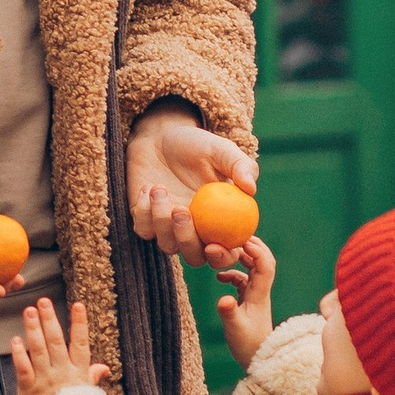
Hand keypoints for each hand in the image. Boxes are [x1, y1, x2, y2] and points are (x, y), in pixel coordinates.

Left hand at [11, 295, 93, 394]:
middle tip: (43, 302)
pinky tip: (15, 340)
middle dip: (50, 320)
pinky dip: (19, 354)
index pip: (80, 344)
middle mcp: (62, 373)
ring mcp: (45, 380)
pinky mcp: (28, 389)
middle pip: (56, 342)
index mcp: (78, 373)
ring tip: (28, 311)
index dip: (79, 324)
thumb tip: (103, 367)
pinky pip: (23, 368)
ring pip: (39, 350)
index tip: (78, 305)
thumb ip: (92, 378)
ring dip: (33, 329)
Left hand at [126, 106, 258, 266]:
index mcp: (222, 222)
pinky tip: (148, 187)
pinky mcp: (146, 222)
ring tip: (159, 187)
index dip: (224, 257)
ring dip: (161, 219)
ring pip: (167, 246)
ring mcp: (170, 229)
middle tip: (181, 211)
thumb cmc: (197, 145)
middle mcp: (197, 231)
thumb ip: (240, 166)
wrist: (161, 137)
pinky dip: (143, 211)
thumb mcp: (221, 150)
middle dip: (187, 241)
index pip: (228, 252)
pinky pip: (144, 230)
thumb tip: (251, 189)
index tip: (215, 245)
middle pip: (196, 257)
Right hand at [214, 237, 277, 368]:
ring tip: (225, 249)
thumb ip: (228, 312)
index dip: (256, 249)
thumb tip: (223, 298)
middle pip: (263, 260)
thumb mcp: (234, 328)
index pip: (265, 264)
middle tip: (235, 234)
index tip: (240, 239)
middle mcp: (260, 291)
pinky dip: (233, 273)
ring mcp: (255, 295)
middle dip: (252, 245)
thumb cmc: (248, 346)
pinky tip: (219, 277)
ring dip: (243, 256)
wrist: (259, 360)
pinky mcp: (249, 301)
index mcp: (260, 294)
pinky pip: (244, 279)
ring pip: (254, 268)